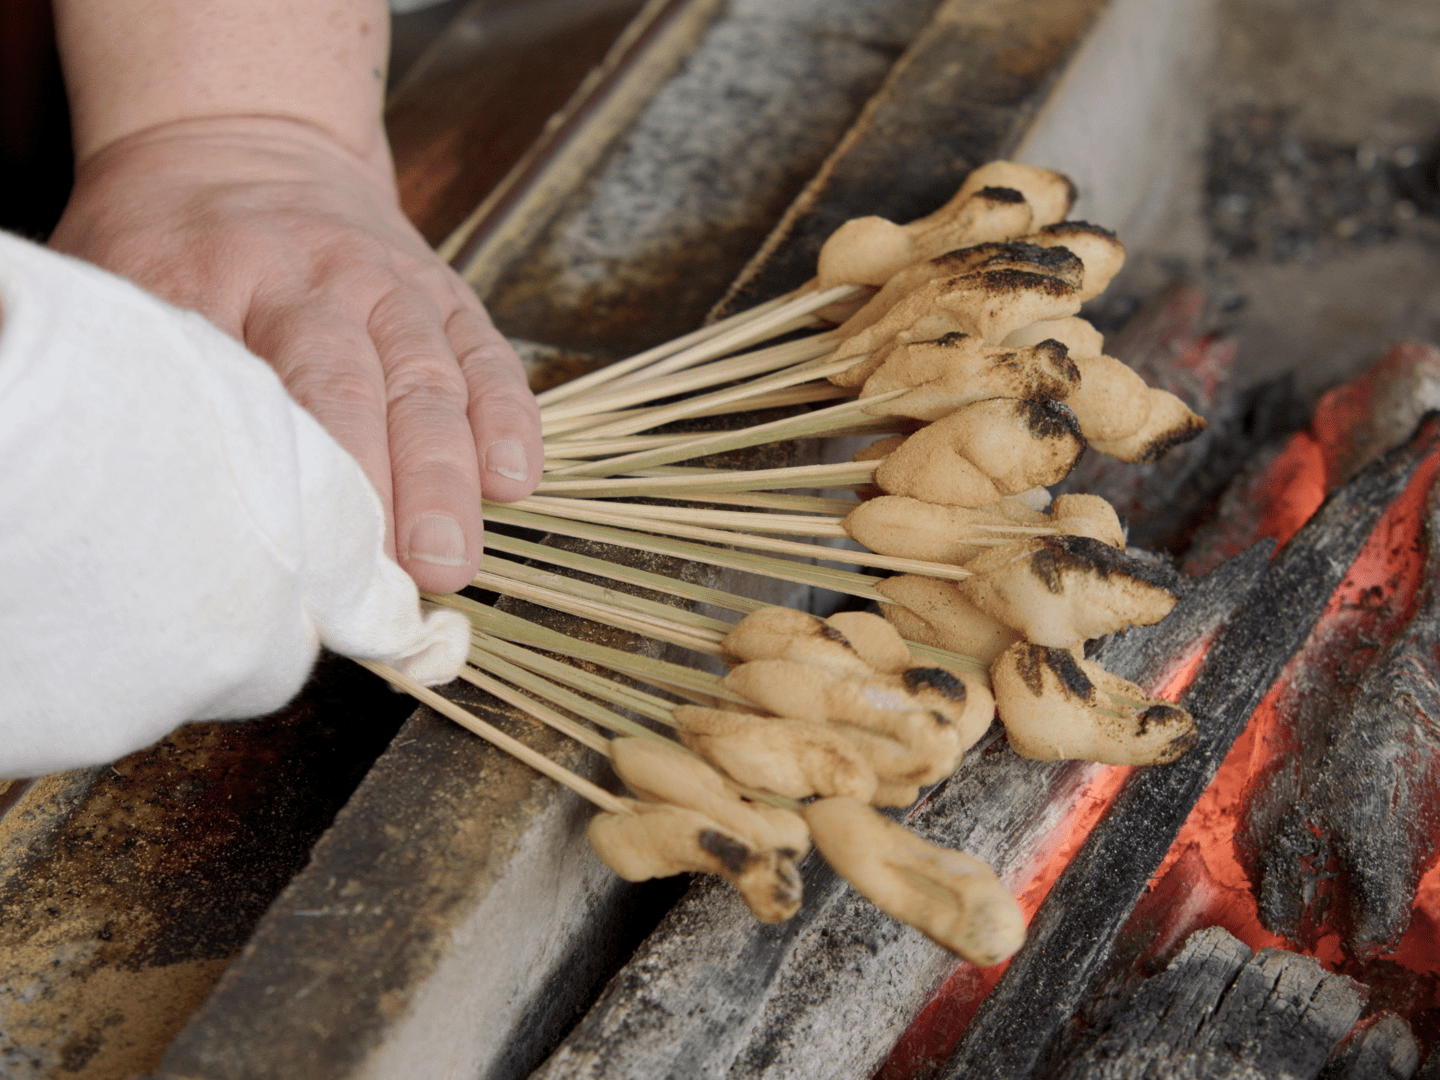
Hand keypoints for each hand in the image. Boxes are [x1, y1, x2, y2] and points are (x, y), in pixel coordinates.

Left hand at [0, 233, 471, 775]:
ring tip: (455, 557)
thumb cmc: (168, 236)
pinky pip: (487, 354)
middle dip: (387, 486)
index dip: (287, 477)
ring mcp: (391, 282)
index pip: (259, 389)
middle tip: (404, 573)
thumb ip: (149, 377)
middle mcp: (313, 277)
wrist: (243, 135)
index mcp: (214, 277)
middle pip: (356, 384)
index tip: (295, 562)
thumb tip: (161, 505)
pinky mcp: (444, 292)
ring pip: (430, 377)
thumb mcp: (118, 285)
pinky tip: (516, 478)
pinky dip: (507, 417)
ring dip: (449, 472)